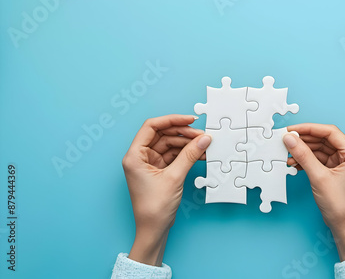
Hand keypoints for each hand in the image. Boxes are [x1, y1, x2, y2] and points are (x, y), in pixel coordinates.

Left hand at [122, 114, 210, 265]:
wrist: (154, 229)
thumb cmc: (154, 208)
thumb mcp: (174, 178)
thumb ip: (189, 155)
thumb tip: (203, 139)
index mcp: (135, 156)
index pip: (151, 127)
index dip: (171, 120)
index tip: (190, 119)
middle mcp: (140, 157)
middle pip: (163, 135)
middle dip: (183, 134)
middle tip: (202, 135)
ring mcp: (150, 164)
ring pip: (170, 145)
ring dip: (187, 144)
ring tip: (204, 145)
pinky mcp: (159, 171)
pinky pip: (174, 156)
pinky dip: (186, 154)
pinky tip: (200, 154)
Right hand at [283, 124, 344, 260]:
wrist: (343, 226)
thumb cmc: (339, 205)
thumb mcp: (318, 177)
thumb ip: (303, 155)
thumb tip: (290, 139)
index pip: (330, 133)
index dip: (310, 129)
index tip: (293, 129)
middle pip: (324, 140)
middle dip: (304, 140)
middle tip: (286, 140)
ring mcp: (341, 165)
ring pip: (319, 150)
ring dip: (303, 151)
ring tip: (287, 153)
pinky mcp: (334, 172)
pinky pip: (318, 160)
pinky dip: (305, 160)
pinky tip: (293, 163)